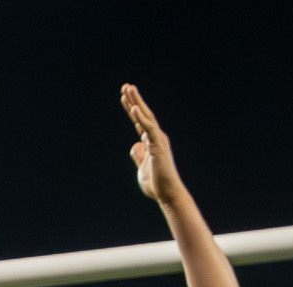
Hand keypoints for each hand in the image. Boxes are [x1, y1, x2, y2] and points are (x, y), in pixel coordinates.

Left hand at [122, 84, 184, 205]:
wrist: (167, 194)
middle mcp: (156, 137)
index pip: (140, 121)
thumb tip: (135, 145)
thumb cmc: (157, 183)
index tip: (124, 97)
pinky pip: (149, 129)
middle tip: (126, 86)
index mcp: (151, 141)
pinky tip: (133, 108)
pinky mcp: (158, 146)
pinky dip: (141, 118)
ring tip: (128, 89)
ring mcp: (158, 140)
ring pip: (146, 117)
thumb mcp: (142, 167)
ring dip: (137, 102)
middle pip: (143, 114)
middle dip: (134, 99)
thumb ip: (139, 155)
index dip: (132, 108)